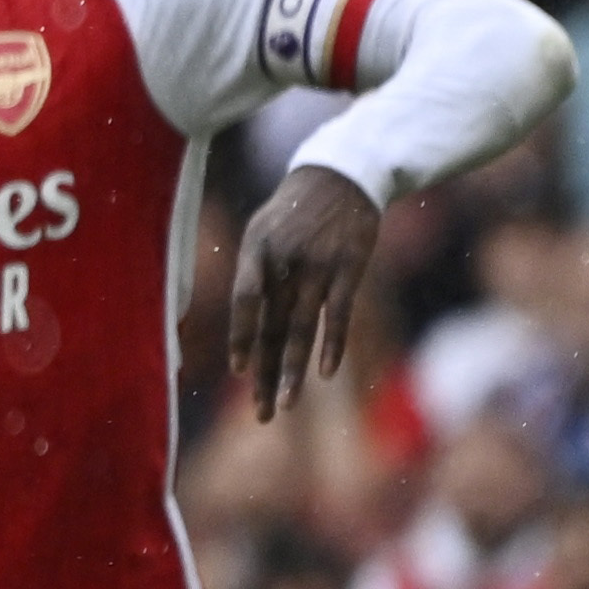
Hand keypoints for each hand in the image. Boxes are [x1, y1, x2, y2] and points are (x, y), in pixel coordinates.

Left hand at [227, 165, 381, 419]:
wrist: (342, 175)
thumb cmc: (293, 211)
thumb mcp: (260, 230)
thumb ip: (253, 275)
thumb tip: (243, 326)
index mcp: (256, 251)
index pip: (244, 302)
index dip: (241, 337)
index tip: (238, 372)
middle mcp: (284, 260)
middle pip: (271, 326)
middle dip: (265, 373)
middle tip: (261, 413)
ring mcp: (318, 265)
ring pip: (302, 328)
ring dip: (293, 370)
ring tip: (285, 405)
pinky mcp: (350, 268)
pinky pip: (339, 314)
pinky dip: (332, 344)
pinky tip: (326, 374)